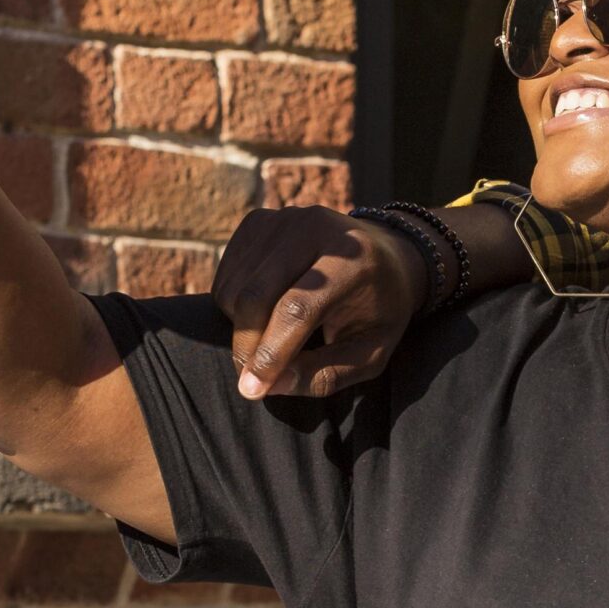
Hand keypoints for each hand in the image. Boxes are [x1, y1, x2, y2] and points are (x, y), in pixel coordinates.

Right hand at [210, 205, 424, 398]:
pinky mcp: (258, 221)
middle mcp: (314, 227)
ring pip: (234, 290)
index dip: (271, 351)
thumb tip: (272, 385)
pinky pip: (225, 277)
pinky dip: (234, 307)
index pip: (298, 308)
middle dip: (247, 347)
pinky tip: (267, 311)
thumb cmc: (377, 311)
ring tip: (275, 338)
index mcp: (352, 259)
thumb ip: (326, 373)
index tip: (252, 389)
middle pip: (257, 296)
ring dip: (241, 329)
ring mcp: (282, 219)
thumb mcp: (370, 352)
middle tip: (253, 380)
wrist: (383, 254)